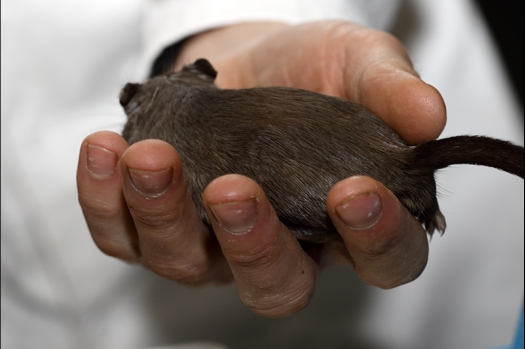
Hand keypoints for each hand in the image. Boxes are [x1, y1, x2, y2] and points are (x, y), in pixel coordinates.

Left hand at [77, 20, 444, 316]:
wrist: (245, 59)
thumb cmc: (310, 69)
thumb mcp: (359, 62)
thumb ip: (391, 89)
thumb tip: (427, 116)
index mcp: (348, 221)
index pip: (382, 259)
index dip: (374, 239)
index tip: (354, 192)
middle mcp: (284, 246)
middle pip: (276, 286)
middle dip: (253, 245)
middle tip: (233, 189)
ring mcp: (215, 244)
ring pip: (190, 266)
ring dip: (163, 216)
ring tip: (150, 156)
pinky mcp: (159, 223)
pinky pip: (125, 236)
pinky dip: (105, 200)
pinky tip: (106, 149)